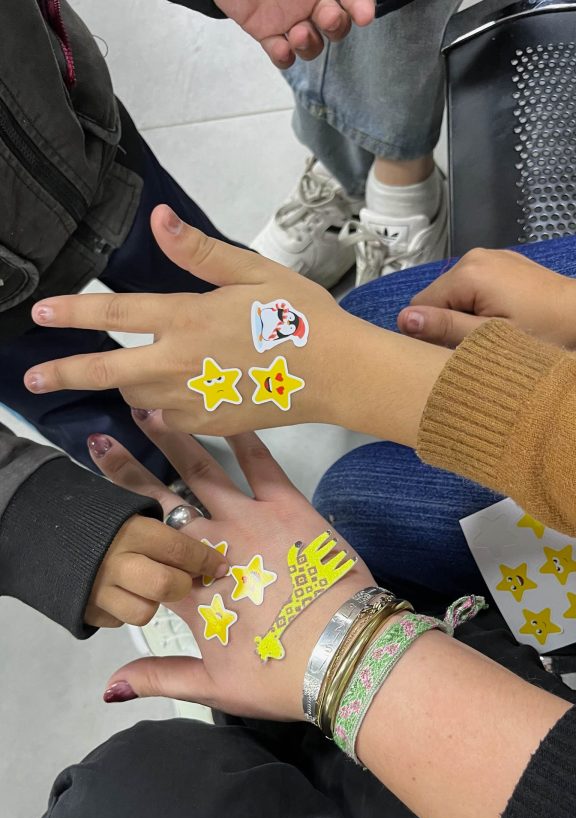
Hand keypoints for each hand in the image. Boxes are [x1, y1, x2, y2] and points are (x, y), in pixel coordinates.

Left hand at [26, 204, 351, 435]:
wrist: (338, 375)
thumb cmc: (301, 316)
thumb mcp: (254, 271)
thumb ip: (200, 252)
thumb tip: (158, 219)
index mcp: (187, 319)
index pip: (114, 315)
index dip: (73, 313)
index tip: (42, 314)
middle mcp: (180, 364)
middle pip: (107, 372)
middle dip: (64, 373)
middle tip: (32, 380)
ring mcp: (192, 401)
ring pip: (136, 395)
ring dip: (124, 382)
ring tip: (124, 371)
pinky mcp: (209, 425)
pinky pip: (168, 417)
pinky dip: (160, 405)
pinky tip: (173, 393)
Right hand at [85, 509, 228, 628]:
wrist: (26, 527)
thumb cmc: (87, 512)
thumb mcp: (122, 505)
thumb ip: (152, 517)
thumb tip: (191, 539)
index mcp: (132, 529)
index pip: (182, 549)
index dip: (205, 559)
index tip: (219, 565)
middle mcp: (116, 562)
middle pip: (167, 586)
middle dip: (179, 584)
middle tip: (182, 578)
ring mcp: (98, 589)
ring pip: (143, 611)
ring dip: (149, 601)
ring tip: (147, 585)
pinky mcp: (85, 610)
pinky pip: (118, 620)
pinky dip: (123, 609)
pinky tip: (122, 592)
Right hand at [91, 417, 372, 719]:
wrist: (344, 654)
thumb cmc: (281, 676)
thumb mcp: (215, 687)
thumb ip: (159, 677)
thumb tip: (110, 687)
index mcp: (188, 589)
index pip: (140, 549)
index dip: (113, 522)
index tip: (89, 499)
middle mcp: (210, 545)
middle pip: (159, 500)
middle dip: (126, 470)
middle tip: (103, 439)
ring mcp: (249, 520)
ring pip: (201, 470)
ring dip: (173, 440)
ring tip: (150, 410)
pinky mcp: (289, 506)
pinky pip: (260, 462)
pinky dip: (242, 435)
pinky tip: (227, 410)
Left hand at [216, 1, 374, 68]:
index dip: (360, 7)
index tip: (364, 16)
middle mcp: (311, 2)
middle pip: (336, 26)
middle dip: (337, 26)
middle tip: (327, 18)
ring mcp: (290, 21)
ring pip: (311, 46)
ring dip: (310, 45)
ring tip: (297, 34)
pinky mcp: (267, 34)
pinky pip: (282, 56)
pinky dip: (284, 57)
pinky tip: (281, 48)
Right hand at [397, 248, 575, 349]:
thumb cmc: (541, 331)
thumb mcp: (489, 337)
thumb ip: (444, 327)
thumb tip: (404, 320)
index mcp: (467, 273)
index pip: (419, 305)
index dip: (430, 332)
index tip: (453, 348)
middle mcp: (473, 257)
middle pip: (436, 298)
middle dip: (448, 323)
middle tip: (478, 342)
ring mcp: (488, 256)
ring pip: (453, 293)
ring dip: (463, 315)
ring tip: (492, 331)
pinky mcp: (501, 262)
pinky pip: (472, 286)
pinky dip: (477, 305)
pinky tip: (500, 318)